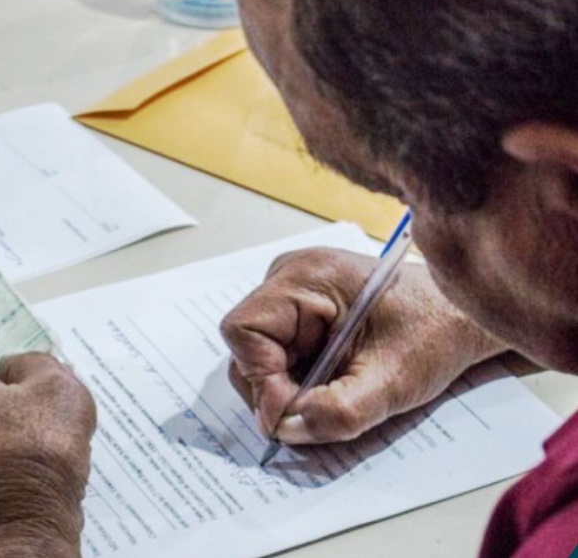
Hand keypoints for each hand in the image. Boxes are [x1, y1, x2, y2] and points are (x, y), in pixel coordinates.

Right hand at [221, 247, 505, 444]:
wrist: (459, 315)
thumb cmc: (433, 334)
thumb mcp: (392, 383)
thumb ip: (338, 413)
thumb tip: (285, 429)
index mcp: (308, 276)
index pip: (244, 330)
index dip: (259, 378)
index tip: (290, 413)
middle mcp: (291, 275)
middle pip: (247, 343)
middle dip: (272, 387)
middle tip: (310, 412)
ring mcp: (294, 289)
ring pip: (259, 350)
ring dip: (284, 384)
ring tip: (327, 394)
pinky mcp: (302, 305)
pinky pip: (277, 348)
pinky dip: (294, 376)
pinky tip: (328, 381)